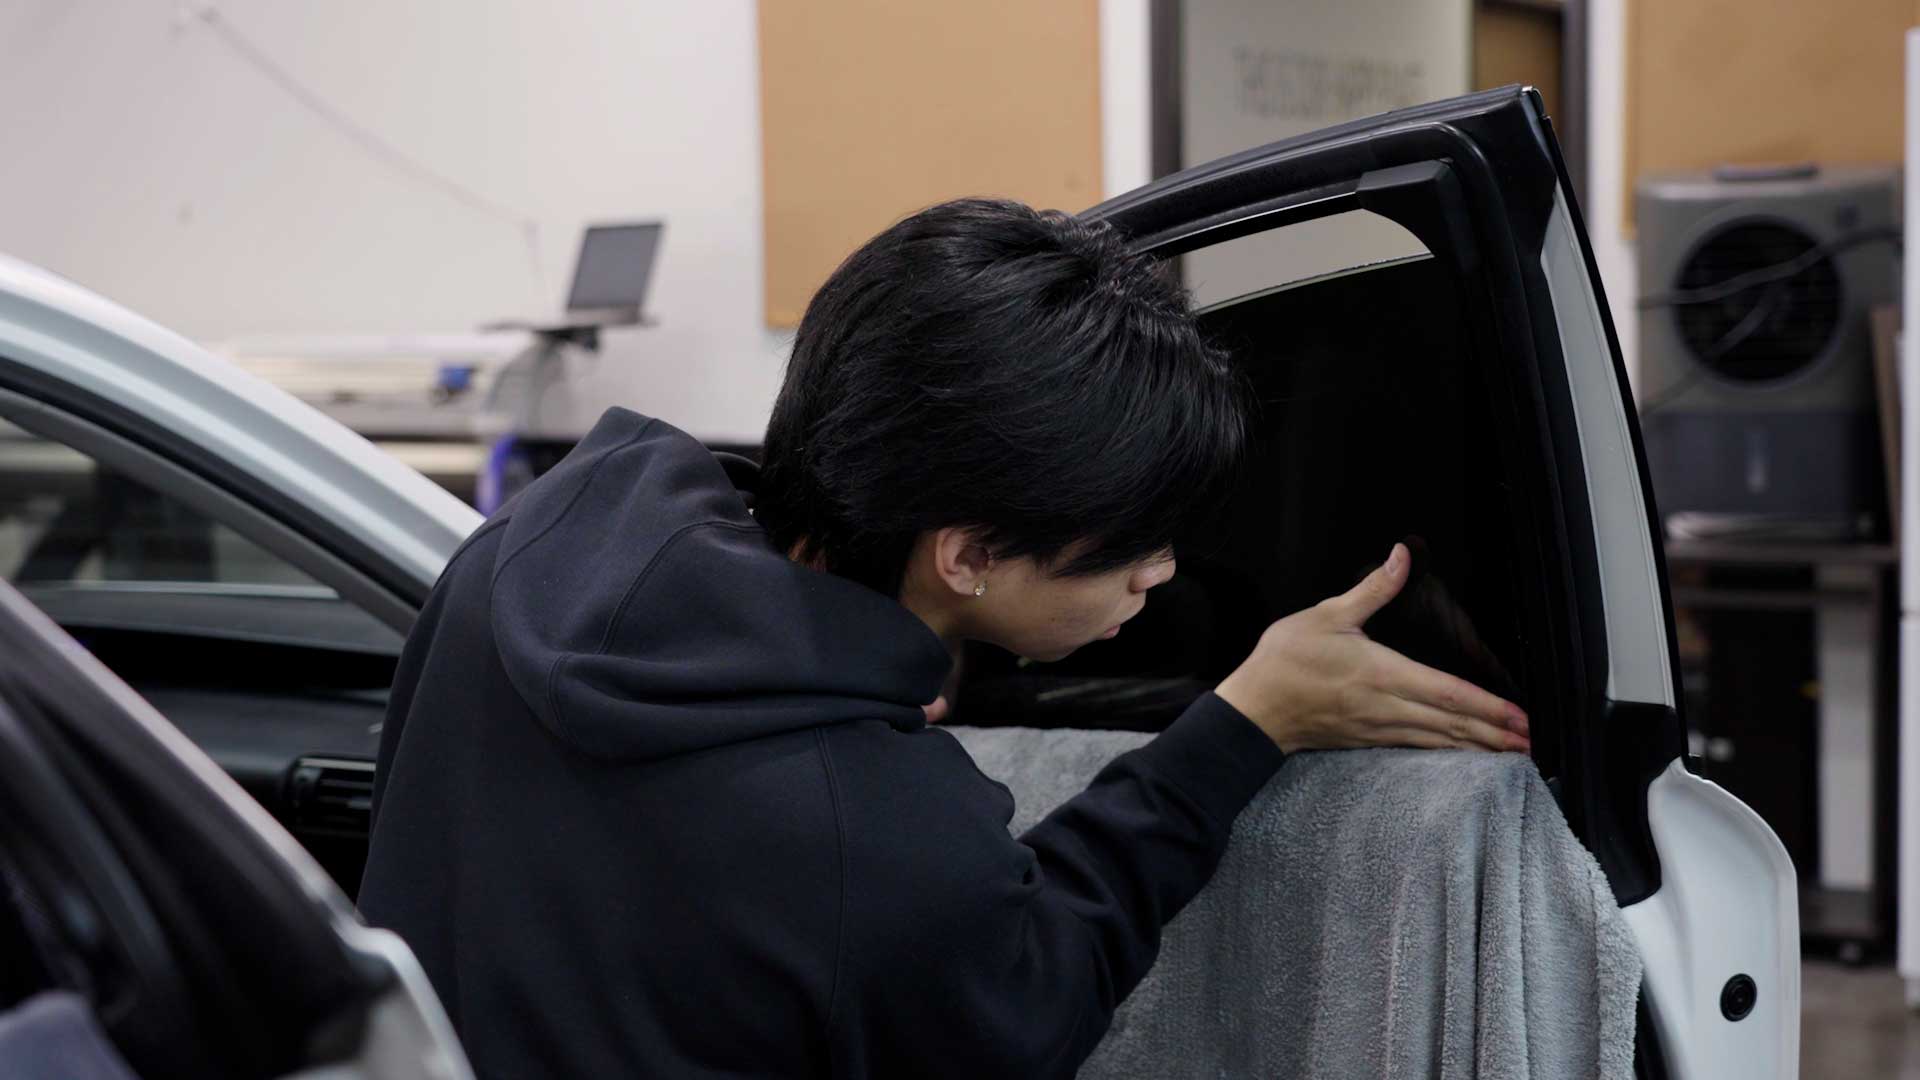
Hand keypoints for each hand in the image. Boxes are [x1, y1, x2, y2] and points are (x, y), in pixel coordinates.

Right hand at [1215, 543, 1529, 754]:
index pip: (1448, 693)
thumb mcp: (1327, 615)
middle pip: (1452, 724)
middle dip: (1496, 734)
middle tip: (1533, 743)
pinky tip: (1463, 754)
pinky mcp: (1367, 740)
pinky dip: (1447, 752)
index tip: (1520, 717)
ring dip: (1478, 747)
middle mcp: (1386, 707)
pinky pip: (1417, 749)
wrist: (1253, 711)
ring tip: (1512, 754)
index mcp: (1382, 673)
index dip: (1488, 707)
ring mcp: (1378, 728)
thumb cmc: (1284, 662)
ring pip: (1439, 741)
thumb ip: (1372, 590)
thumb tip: (1402, 555)